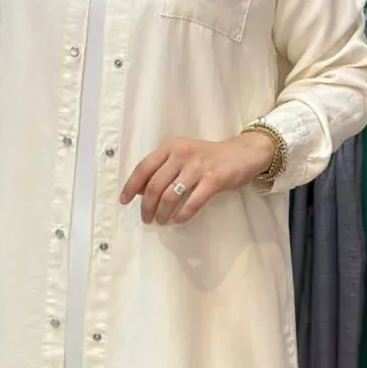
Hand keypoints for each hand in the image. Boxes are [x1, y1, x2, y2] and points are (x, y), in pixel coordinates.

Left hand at [120, 132, 275, 225]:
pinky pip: (192, 202)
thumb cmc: (209, 157)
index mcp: (170, 147)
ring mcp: (198, 166)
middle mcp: (181, 154)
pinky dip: (183, 214)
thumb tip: (142, 191)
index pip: (144, 167)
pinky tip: (179, 220)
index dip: (131, 186)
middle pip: (155, 185)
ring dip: (163, 213)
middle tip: (147, 219)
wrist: (242, 153)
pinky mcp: (213, 179)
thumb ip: (164, 168)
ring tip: (162, 221)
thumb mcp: (183, 155)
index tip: (124, 201)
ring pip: (171, 196)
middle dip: (147, 206)